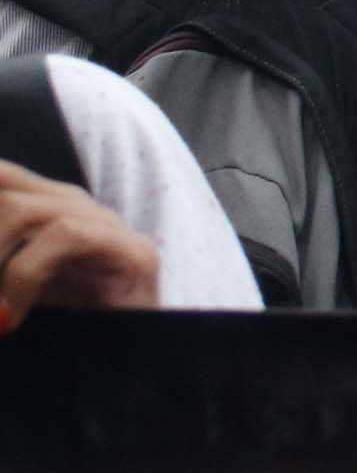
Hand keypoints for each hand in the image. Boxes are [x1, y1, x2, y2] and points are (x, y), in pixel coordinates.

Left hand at [0, 159, 160, 327]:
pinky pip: (65, 235)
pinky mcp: (131, 251)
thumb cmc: (62, 329)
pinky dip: (22, 276)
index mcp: (38, 205)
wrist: (133, 364)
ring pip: (20, 209)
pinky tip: (10, 316)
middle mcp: (69, 204)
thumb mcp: (4, 291)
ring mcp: (103, 223)